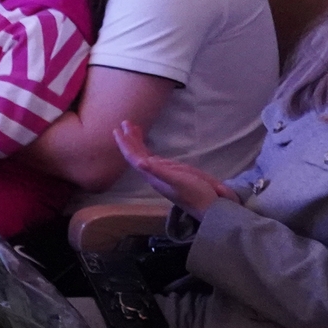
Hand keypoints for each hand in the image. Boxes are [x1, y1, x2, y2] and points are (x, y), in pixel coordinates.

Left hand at [114, 121, 238, 214]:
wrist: (210, 205)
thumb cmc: (195, 193)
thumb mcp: (178, 180)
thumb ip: (159, 171)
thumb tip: (140, 162)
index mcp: (152, 175)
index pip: (133, 157)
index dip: (125, 144)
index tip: (117, 129)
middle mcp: (153, 173)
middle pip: (136, 154)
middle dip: (129, 139)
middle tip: (125, 122)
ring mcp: (161, 172)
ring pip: (144, 154)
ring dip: (137, 141)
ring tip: (133, 127)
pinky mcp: (170, 172)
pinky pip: (153, 157)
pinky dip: (147, 147)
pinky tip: (145, 142)